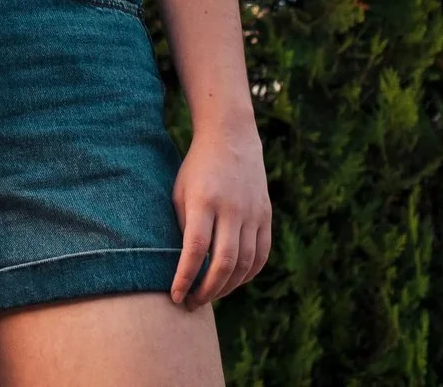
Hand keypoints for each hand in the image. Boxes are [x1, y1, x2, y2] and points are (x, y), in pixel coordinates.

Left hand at [167, 120, 270, 307]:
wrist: (231, 139)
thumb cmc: (196, 169)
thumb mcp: (179, 191)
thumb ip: (183, 226)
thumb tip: (183, 266)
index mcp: (204, 201)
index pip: (196, 249)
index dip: (185, 277)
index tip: (175, 295)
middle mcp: (232, 209)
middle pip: (224, 262)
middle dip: (207, 290)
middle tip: (192, 303)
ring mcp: (253, 213)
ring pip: (245, 264)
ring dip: (227, 287)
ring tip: (209, 295)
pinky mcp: (266, 217)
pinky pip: (261, 256)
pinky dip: (247, 275)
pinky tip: (232, 282)